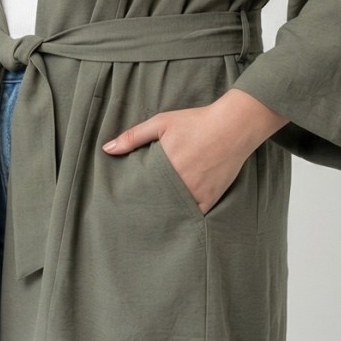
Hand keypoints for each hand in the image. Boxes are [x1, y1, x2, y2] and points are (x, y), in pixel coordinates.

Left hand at [101, 103, 252, 214]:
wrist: (234, 126)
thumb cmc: (196, 122)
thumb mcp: (162, 123)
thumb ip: (133, 136)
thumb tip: (107, 149)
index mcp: (164, 166)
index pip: (140, 189)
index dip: (131, 196)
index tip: (122, 200)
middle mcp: (180, 183)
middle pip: (155, 203)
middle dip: (145, 207)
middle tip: (133, 213)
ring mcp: (197, 193)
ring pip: (173, 211)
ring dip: (163, 213)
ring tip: (150, 219)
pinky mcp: (211, 198)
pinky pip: (194, 215)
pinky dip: (184, 216)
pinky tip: (175, 218)